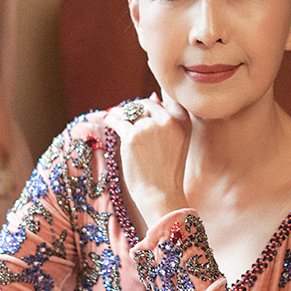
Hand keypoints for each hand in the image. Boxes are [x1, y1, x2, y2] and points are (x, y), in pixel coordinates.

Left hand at [106, 91, 190, 227]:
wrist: (161, 194)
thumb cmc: (168, 171)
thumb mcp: (178, 141)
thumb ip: (168, 120)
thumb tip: (152, 96)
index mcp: (183, 120)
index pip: (166, 98)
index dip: (152, 101)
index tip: (143, 105)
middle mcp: (168, 119)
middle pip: (145, 104)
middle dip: (135, 109)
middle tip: (126, 114)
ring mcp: (149, 126)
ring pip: (130, 111)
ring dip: (121, 113)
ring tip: (115, 115)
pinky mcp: (132, 136)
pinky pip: (117, 120)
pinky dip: (111, 119)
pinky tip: (108, 120)